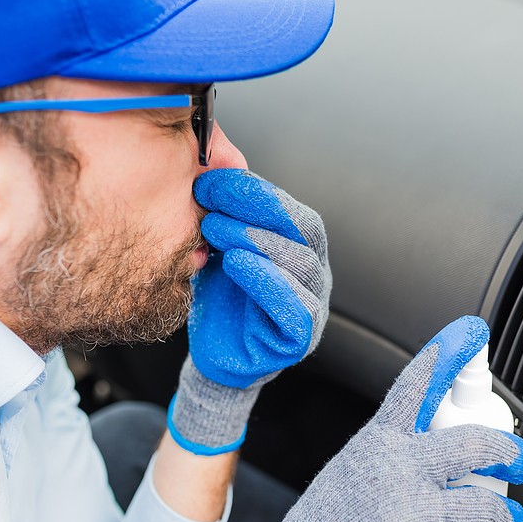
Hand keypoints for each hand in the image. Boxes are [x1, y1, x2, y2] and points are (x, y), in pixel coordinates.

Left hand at [168, 169, 330, 454]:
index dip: (253, 190)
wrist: (215, 355)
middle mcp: (313, 270)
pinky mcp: (300, 337)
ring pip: (300, 263)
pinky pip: (294, 306)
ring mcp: (313, 303)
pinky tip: (237, 264)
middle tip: (212, 197)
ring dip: (258, 240)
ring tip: (216, 229)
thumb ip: (224, 216)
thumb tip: (208, 166)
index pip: (288, 209)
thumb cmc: (222, 298)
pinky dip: (267, 281)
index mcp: (300, 245)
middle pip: (302, 229)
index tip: (210, 178)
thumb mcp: (219, 249)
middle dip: (258, 207)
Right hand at [246, 316, 522, 521]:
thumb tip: (442, 449)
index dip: (447, 353)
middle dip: (510, 450)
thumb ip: (393, 454)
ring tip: (500, 520)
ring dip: (499, 515)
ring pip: (485, 506)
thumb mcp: (351, 472)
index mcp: (376, 444)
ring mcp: (411, 517)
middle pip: (474, 444)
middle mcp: (396, 472)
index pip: (415, 385)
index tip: (471, 331)